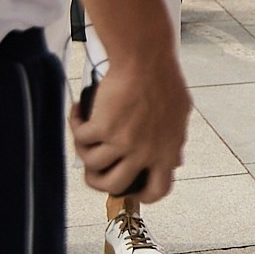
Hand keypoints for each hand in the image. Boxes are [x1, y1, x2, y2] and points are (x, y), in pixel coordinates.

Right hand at [72, 55, 189, 201]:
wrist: (146, 58)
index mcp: (168, 150)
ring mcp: (123, 142)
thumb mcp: (179, 115)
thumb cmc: (163, 80)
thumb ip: (174, 141)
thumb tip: (174, 162)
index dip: (141, 196)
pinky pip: (79, 139)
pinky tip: (78, 112)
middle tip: (94, 168)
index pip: (159, 189)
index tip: (129, 189)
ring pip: (91, 166)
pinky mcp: (102, 129)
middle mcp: (146, 151)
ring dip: (84, 151)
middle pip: (115, 187)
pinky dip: (75, 124)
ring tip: (85, 135)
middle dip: (99, 181)